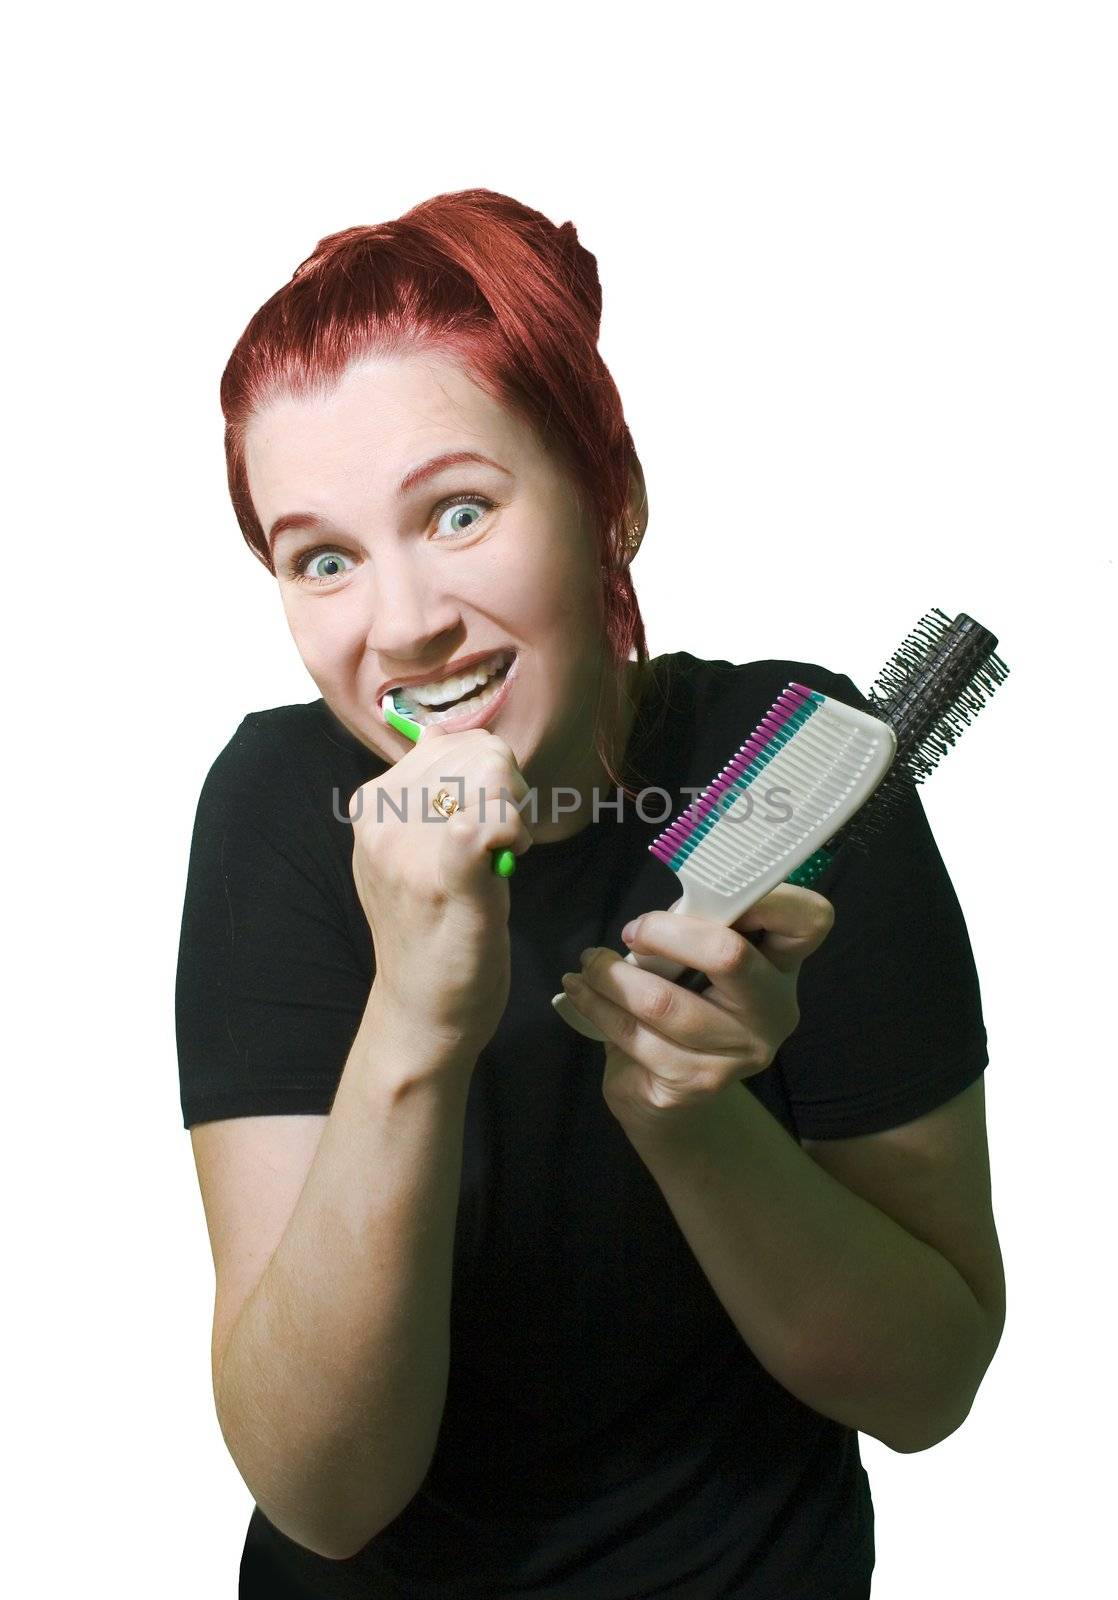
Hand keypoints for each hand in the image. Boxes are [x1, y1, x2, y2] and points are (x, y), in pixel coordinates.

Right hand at [349, 724, 533, 1056]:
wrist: (421, 1010)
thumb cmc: (429, 929)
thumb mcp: (407, 850)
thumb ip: (422, 795)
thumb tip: (442, 736)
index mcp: (372, 803)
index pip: (454, 743)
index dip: (490, 776)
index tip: (485, 822)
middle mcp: (381, 818)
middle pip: (481, 752)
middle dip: (507, 790)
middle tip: (497, 844)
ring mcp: (409, 849)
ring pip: (493, 775)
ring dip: (513, 814)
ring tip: (496, 860)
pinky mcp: (447, 881)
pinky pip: (492, 818)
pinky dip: (513, 831)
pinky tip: (506, 863)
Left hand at [559, 886, 834, 1129]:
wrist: (673, 1095)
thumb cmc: (684, 1003)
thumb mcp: (697, 960)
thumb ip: (695, 928)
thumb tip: (658, 915)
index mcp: (783, 965)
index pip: (808, 920)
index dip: (770, 896)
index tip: (711, 892)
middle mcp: (775, 1010)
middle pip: (729, 955)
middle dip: (664, 934)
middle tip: (630, 931)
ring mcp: (740, 1053)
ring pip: (664, 1002)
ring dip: (611, 977)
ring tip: (588, 965)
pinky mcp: (697, 1083)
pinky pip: (636, 1036)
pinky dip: (597, 1007)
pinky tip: (581, 993)